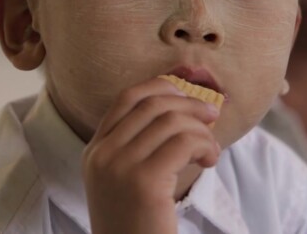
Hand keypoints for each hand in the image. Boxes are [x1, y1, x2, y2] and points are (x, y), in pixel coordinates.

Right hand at [83, 77, 220, 233]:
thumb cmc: (138, 226)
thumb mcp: (126, 182)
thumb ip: (140, 146)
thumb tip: (181, 107)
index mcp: (95, 151)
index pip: (128, 97)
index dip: (162, 86)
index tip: (186, 95)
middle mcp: (102, 154)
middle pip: (153, 104)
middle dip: (190, 104)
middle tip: (211, 116)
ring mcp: (119, 167)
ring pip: (173, 121)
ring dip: (202, 131)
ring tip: (210, 152)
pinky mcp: (143, 182)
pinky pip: (185, 142)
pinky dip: (206, 146)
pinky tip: (210, 161)